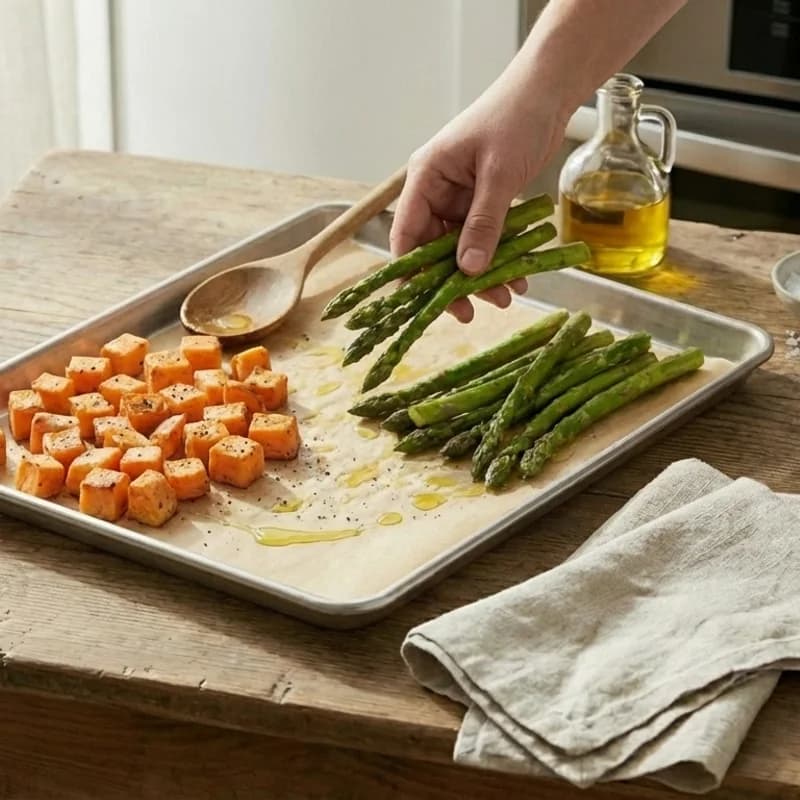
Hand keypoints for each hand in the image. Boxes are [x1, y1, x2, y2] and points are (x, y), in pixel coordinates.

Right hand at [390, 85, 567, 322]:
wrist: (550, 91)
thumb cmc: (516, 117)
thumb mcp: (499, 174)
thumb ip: (483, 223)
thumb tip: (469, 270)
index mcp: (426, 178)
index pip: (406, 235)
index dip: (411, 273)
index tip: (423, 305)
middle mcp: (437, 192)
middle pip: (434, 250)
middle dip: (453, 282)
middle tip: (470, 313)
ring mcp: (461, 199)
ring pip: (463, 250)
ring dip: (483, 275)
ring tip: (505, 297)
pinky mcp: (485, 203)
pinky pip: (487, 239)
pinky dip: (501, 258)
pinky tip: (518, 277)